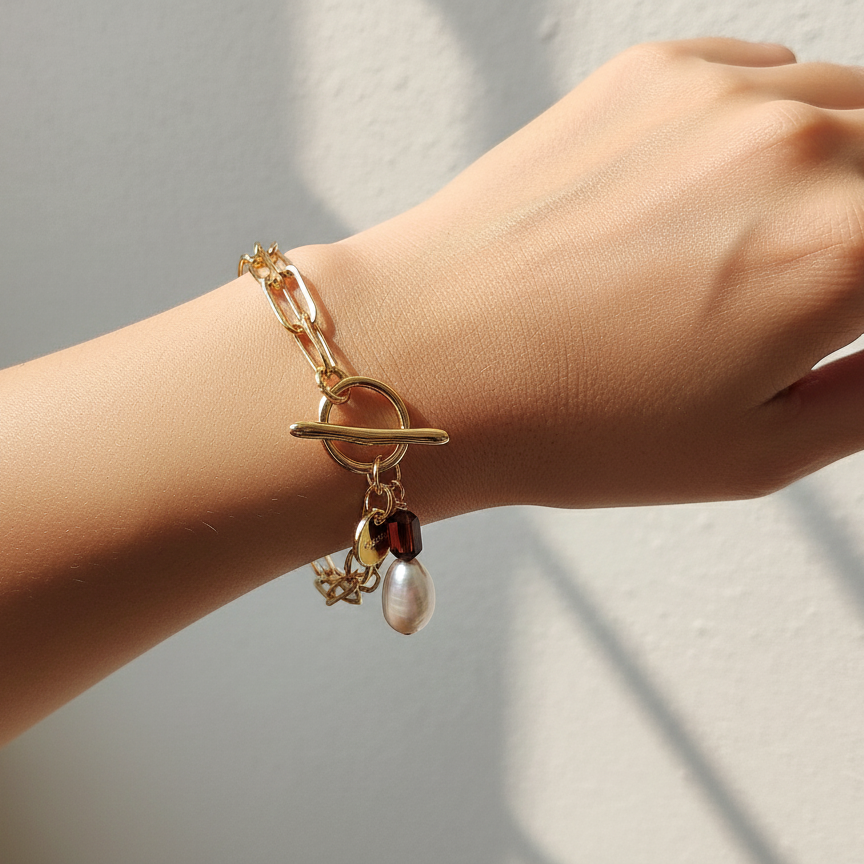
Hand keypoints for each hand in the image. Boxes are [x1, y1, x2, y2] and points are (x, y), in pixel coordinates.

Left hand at [292, 37, 863, 509]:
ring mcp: (719, 94)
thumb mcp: (755, 452)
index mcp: (841, 253)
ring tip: (775, 245)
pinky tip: (724, 190)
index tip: (849, 318)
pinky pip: (771, 76)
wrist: (425, 354)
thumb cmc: (568, 422)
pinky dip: (778, 127)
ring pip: (853, 107)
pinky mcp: (651, 71)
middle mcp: (796, 147)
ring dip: (846, 171)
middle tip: (824, 283)